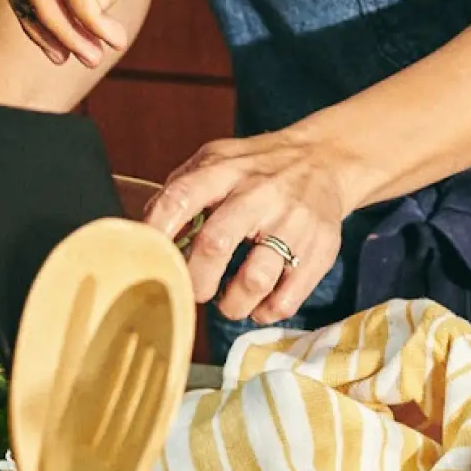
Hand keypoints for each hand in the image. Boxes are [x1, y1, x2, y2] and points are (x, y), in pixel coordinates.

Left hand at [143, 123, 346, 324]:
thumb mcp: (219, 159)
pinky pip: (287, 299)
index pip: (182, 197)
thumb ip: (181, 189)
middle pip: (216, 244)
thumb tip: (143, 229)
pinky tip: (259, 302)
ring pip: (255, 280)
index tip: (148, 258)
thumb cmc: (260, 167)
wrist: (326, 159)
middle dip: (195, 280)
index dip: (158, 231)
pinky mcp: (321, 248)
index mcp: (228, 170)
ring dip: (232, 304)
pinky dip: (265, 311)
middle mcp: (261, 193)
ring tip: (228, 300)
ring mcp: (294, 222)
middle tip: (195, 290)